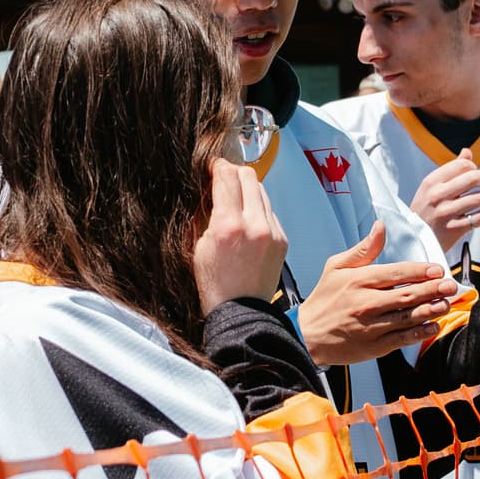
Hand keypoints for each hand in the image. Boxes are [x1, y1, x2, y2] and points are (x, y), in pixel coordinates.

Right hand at [193, 156, 289, 311]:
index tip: (211, 167)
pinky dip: (258, 210)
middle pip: (248, 176)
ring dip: (247, 190)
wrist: (242, 312)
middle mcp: (255, 224)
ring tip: (235, 201)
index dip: (217, 166)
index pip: (226, 176)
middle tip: (223, 178)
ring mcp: (273, 231)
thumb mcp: (197, 246)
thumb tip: (210, 189)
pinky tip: (248, 222)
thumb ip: (205, 214)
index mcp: (228, 225)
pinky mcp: (282, 239)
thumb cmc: (214, 284)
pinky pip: (270, 211)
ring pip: (262, 191)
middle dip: (234, 173)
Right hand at [295, 222, 463, 365]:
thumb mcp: (336, 267)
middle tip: (450, 285)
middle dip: (433, 289)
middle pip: (408, 294)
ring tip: (446, 304)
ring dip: (431, 310)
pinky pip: (402, 338)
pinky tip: (433, 326)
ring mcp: (371, 326)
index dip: (421, 271)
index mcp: (360, 280)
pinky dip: (420, 333)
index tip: (438, 270)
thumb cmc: (324, 298)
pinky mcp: (374, 346)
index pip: (397, 273)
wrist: (306, 335)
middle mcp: (367, 302)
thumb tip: (380, 227)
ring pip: (408, 317)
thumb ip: (363, 249)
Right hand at [410, 153, 479, 251]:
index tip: (476, 172)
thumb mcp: (430, 188)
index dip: (474, 167)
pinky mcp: (454, 229)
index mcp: (431, 182)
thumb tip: (467, 152)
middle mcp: (438, 196)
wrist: (413, 239)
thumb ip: (450, 169)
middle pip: (473, 178)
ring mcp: (446, 213)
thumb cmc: (424, 210)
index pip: (462, 165)